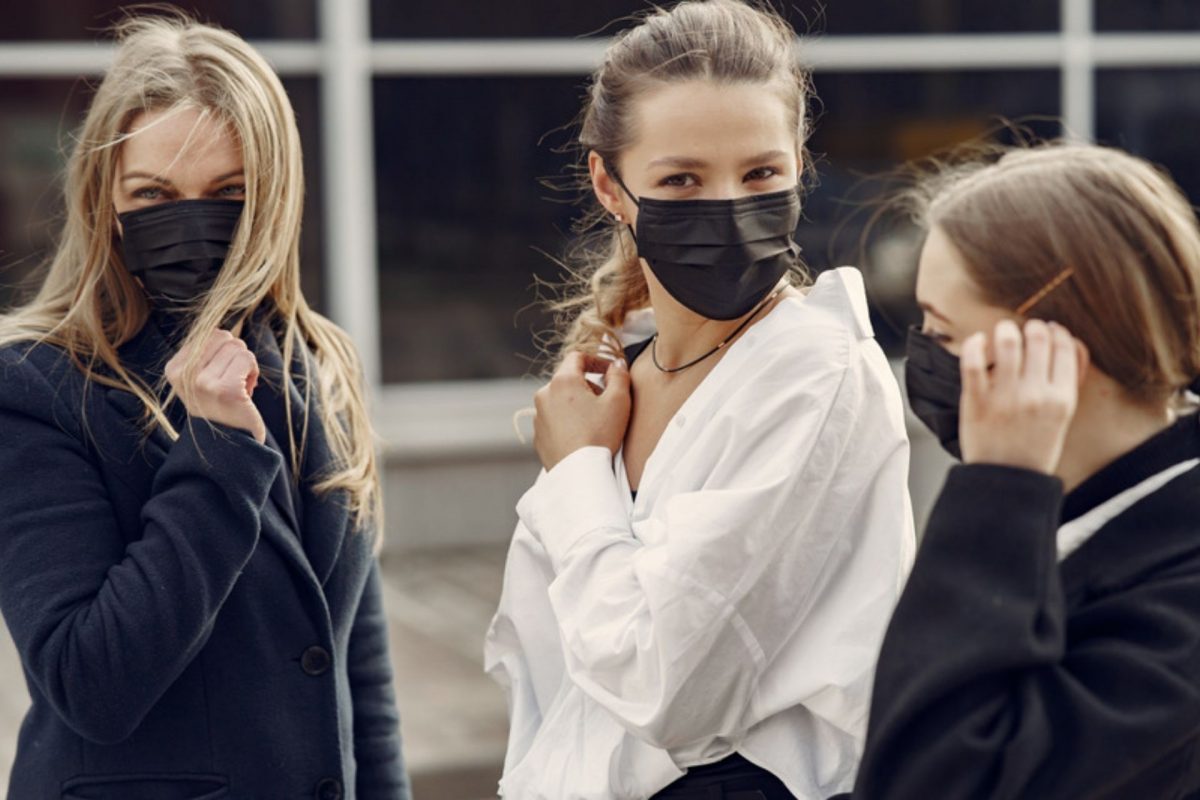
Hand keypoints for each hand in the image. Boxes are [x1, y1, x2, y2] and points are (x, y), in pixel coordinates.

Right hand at [165, 330, 266, 443]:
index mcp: (174, 369)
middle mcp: (184, 374)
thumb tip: (223, 328)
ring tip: (237, 390)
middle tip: (231, 383)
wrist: (228, 446)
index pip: (210, 334)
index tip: (219, 375)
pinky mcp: (225, 389)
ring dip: (246, 367)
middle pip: (225, 337)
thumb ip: (206, 352)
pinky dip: (253, 372)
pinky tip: (246, 392)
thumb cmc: (221, 407)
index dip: (224, 352)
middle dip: (236, 357)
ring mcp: (203, 382)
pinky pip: (247, 359)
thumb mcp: (201, 378)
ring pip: (238, 348)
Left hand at [532, 353, 631, 470]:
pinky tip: (582, 436)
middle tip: (606, 400)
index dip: (596, 360)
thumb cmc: (599, 435)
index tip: (609, 371)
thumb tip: (617, 364)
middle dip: (588, 384)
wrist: (579, 473)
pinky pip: (554, 420)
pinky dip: (567, 421)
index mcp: (562, 381)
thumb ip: (619, 376)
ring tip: (594, 421)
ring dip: (576, 404)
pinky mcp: (539, 436)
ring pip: (559, 400)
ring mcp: (538, 416)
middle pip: (567, 379)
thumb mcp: (619, 401)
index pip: (577, 357)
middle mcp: (544, 394)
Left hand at [959, 319, 1085, 473]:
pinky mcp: (976, 400)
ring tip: (1004, 331)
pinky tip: (978, 340)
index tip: (1050, 330)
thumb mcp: (1062, 417)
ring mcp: (1005, 397)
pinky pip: (972, 361)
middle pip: (1039, 339)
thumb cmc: (1034, 447)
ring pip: (1008, 343)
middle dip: (1033, 327)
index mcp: (1062, 399)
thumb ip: (1068, 382)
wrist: (1005, 480)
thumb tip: (1073, 344)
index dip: (1058, 332)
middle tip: (1027, 329)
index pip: (1066, 348)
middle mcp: (1036, 394)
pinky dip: (974, 344)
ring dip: (1006, 329)